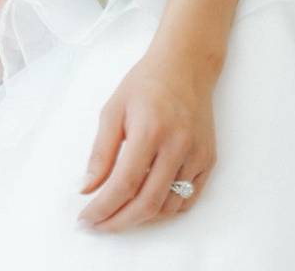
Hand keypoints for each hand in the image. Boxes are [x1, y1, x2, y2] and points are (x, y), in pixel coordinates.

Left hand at [77, 37, 219, 231]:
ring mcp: (197, 155)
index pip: (123, 184)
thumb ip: (100, 153)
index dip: (102, 208)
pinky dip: (165, 209)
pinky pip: (187, 199)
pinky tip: (146, 204)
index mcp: (150, 131)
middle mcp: (177, 146)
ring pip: (168, 206)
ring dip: (141, 218)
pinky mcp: (208, 160)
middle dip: (118, 222)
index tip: (86, 219)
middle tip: (99, 226)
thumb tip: (87, 188)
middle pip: (147, 203)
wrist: (185, 67)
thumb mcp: (112, 110)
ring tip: (119, 214)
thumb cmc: (145, 85)